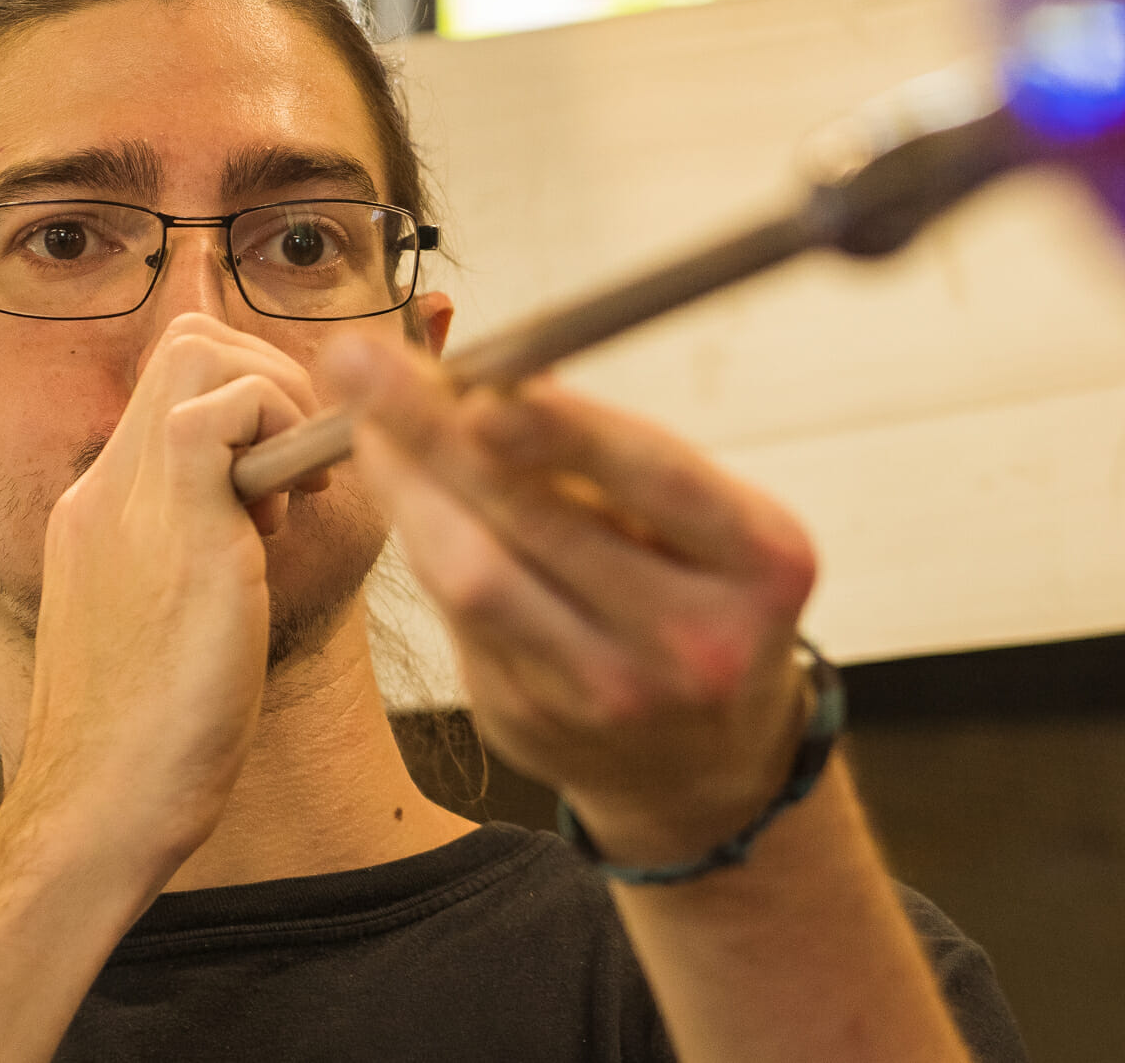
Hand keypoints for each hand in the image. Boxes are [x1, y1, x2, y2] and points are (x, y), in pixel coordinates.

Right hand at [12, 313, 328, 865]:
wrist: (102, 806)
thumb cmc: (148, 741)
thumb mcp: (162, 627)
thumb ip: (189, 562)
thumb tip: (251, 525)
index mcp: (100, 511)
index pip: (168, 384)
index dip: (245, 393)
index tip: (287, 469)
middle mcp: (106, 489)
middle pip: (185, 345)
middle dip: (271, 377)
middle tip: (302, 469)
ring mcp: (131, 499)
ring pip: (199, 353)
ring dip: (278, 397)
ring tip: (294, 491)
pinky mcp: (177, 525)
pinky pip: (225, 407)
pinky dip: (279, 430)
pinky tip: (289, 511)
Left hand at [327, 335, 819, 866]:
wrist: (703, 762)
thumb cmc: (698, 590)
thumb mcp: (710, 522)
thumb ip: (612, 456)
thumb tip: (483, 373)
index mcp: (763, 564)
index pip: (657, 479)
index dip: (562, 429)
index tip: (480, 385)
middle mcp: (695, 641)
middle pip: (539, 523)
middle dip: (437, 432)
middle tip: (361, 362)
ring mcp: (611, 696)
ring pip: (477, 577)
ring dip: (408, 486)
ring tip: (364, 419)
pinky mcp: (534, 727)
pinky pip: (456, 616)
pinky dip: (422, 540)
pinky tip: (402, 489)